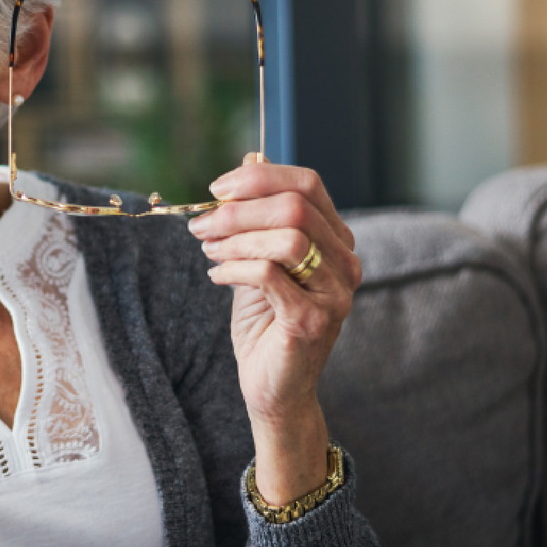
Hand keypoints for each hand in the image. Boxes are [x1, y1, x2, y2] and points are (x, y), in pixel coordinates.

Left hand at [188, 153, 360, 502]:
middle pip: (295, 207)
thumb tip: (250, 160)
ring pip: (286, 239)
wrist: (272, 386)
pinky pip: (269, 275)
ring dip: (234, 239)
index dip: (259, 178)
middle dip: (239, 210)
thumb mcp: (257, 258)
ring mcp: (335, 293)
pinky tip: (216, 276)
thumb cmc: (264, 321)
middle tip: (201, 225)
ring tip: (208, 250)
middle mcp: (345, 262)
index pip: (308, 184)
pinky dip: (234, 269)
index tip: (218, 189)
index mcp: (335, 240)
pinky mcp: (314, 320)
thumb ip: (257, 215)